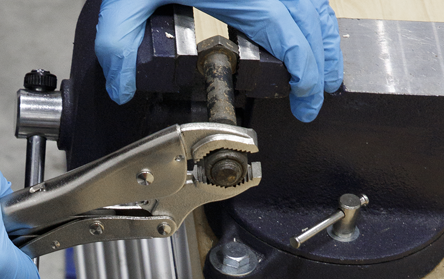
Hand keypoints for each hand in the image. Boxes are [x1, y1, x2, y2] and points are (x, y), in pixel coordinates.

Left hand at [95, 0, 342, 122]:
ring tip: (325, 72)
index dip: (305, 74)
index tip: (306, 103)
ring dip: (323, 38)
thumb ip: (118, 44)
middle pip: (312, 24)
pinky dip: (314, 13)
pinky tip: (309, 32)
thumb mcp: (125, 0)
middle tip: (317, 100)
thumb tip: (121, 91)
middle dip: (322, 65)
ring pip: (315, 3)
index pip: (290, 40)